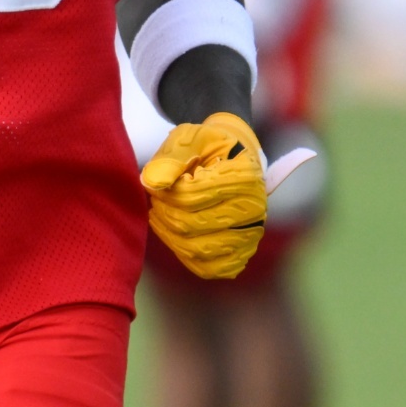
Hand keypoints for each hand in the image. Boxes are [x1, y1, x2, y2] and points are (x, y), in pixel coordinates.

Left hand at [142, 111, 269, 278]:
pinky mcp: (243, 253)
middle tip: (155, 199)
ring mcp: (251, 233)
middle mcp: (254, 207)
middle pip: (190, 224)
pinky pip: (208, 268)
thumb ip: (170, 158)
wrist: (231, 160)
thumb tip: (151, 182)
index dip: (162, 192)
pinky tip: (176, 235)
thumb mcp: (187, 138)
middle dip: (163, 212)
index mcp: (243, 175)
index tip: (153, 183)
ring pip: (196, 250)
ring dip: (168, 234)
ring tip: (161, 214)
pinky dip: (184, 255)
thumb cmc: (206, 147)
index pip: (189, 196)